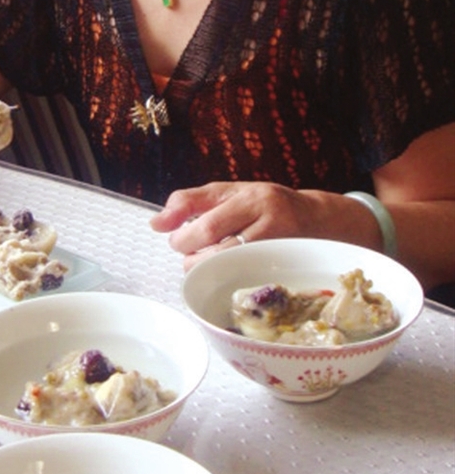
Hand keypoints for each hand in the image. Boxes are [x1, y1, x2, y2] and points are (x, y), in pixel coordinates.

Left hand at [150, 181, 332, 271]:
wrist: (317, 220)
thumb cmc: (265, 207)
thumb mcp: (230, 195)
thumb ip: (191, 203)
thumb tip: (156, 223)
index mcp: (248, 195)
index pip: (204, 213)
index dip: (181, 230)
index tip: (172, 236)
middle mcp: (265, 214)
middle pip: (214, 238)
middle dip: (190, 251)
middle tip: (187, 253)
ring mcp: (277, 241)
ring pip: (228, 261)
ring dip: (206, 267)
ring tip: (204, 263)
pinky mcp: (283, 265)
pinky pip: (247, 277)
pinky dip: (227, 278)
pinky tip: (225, 274)